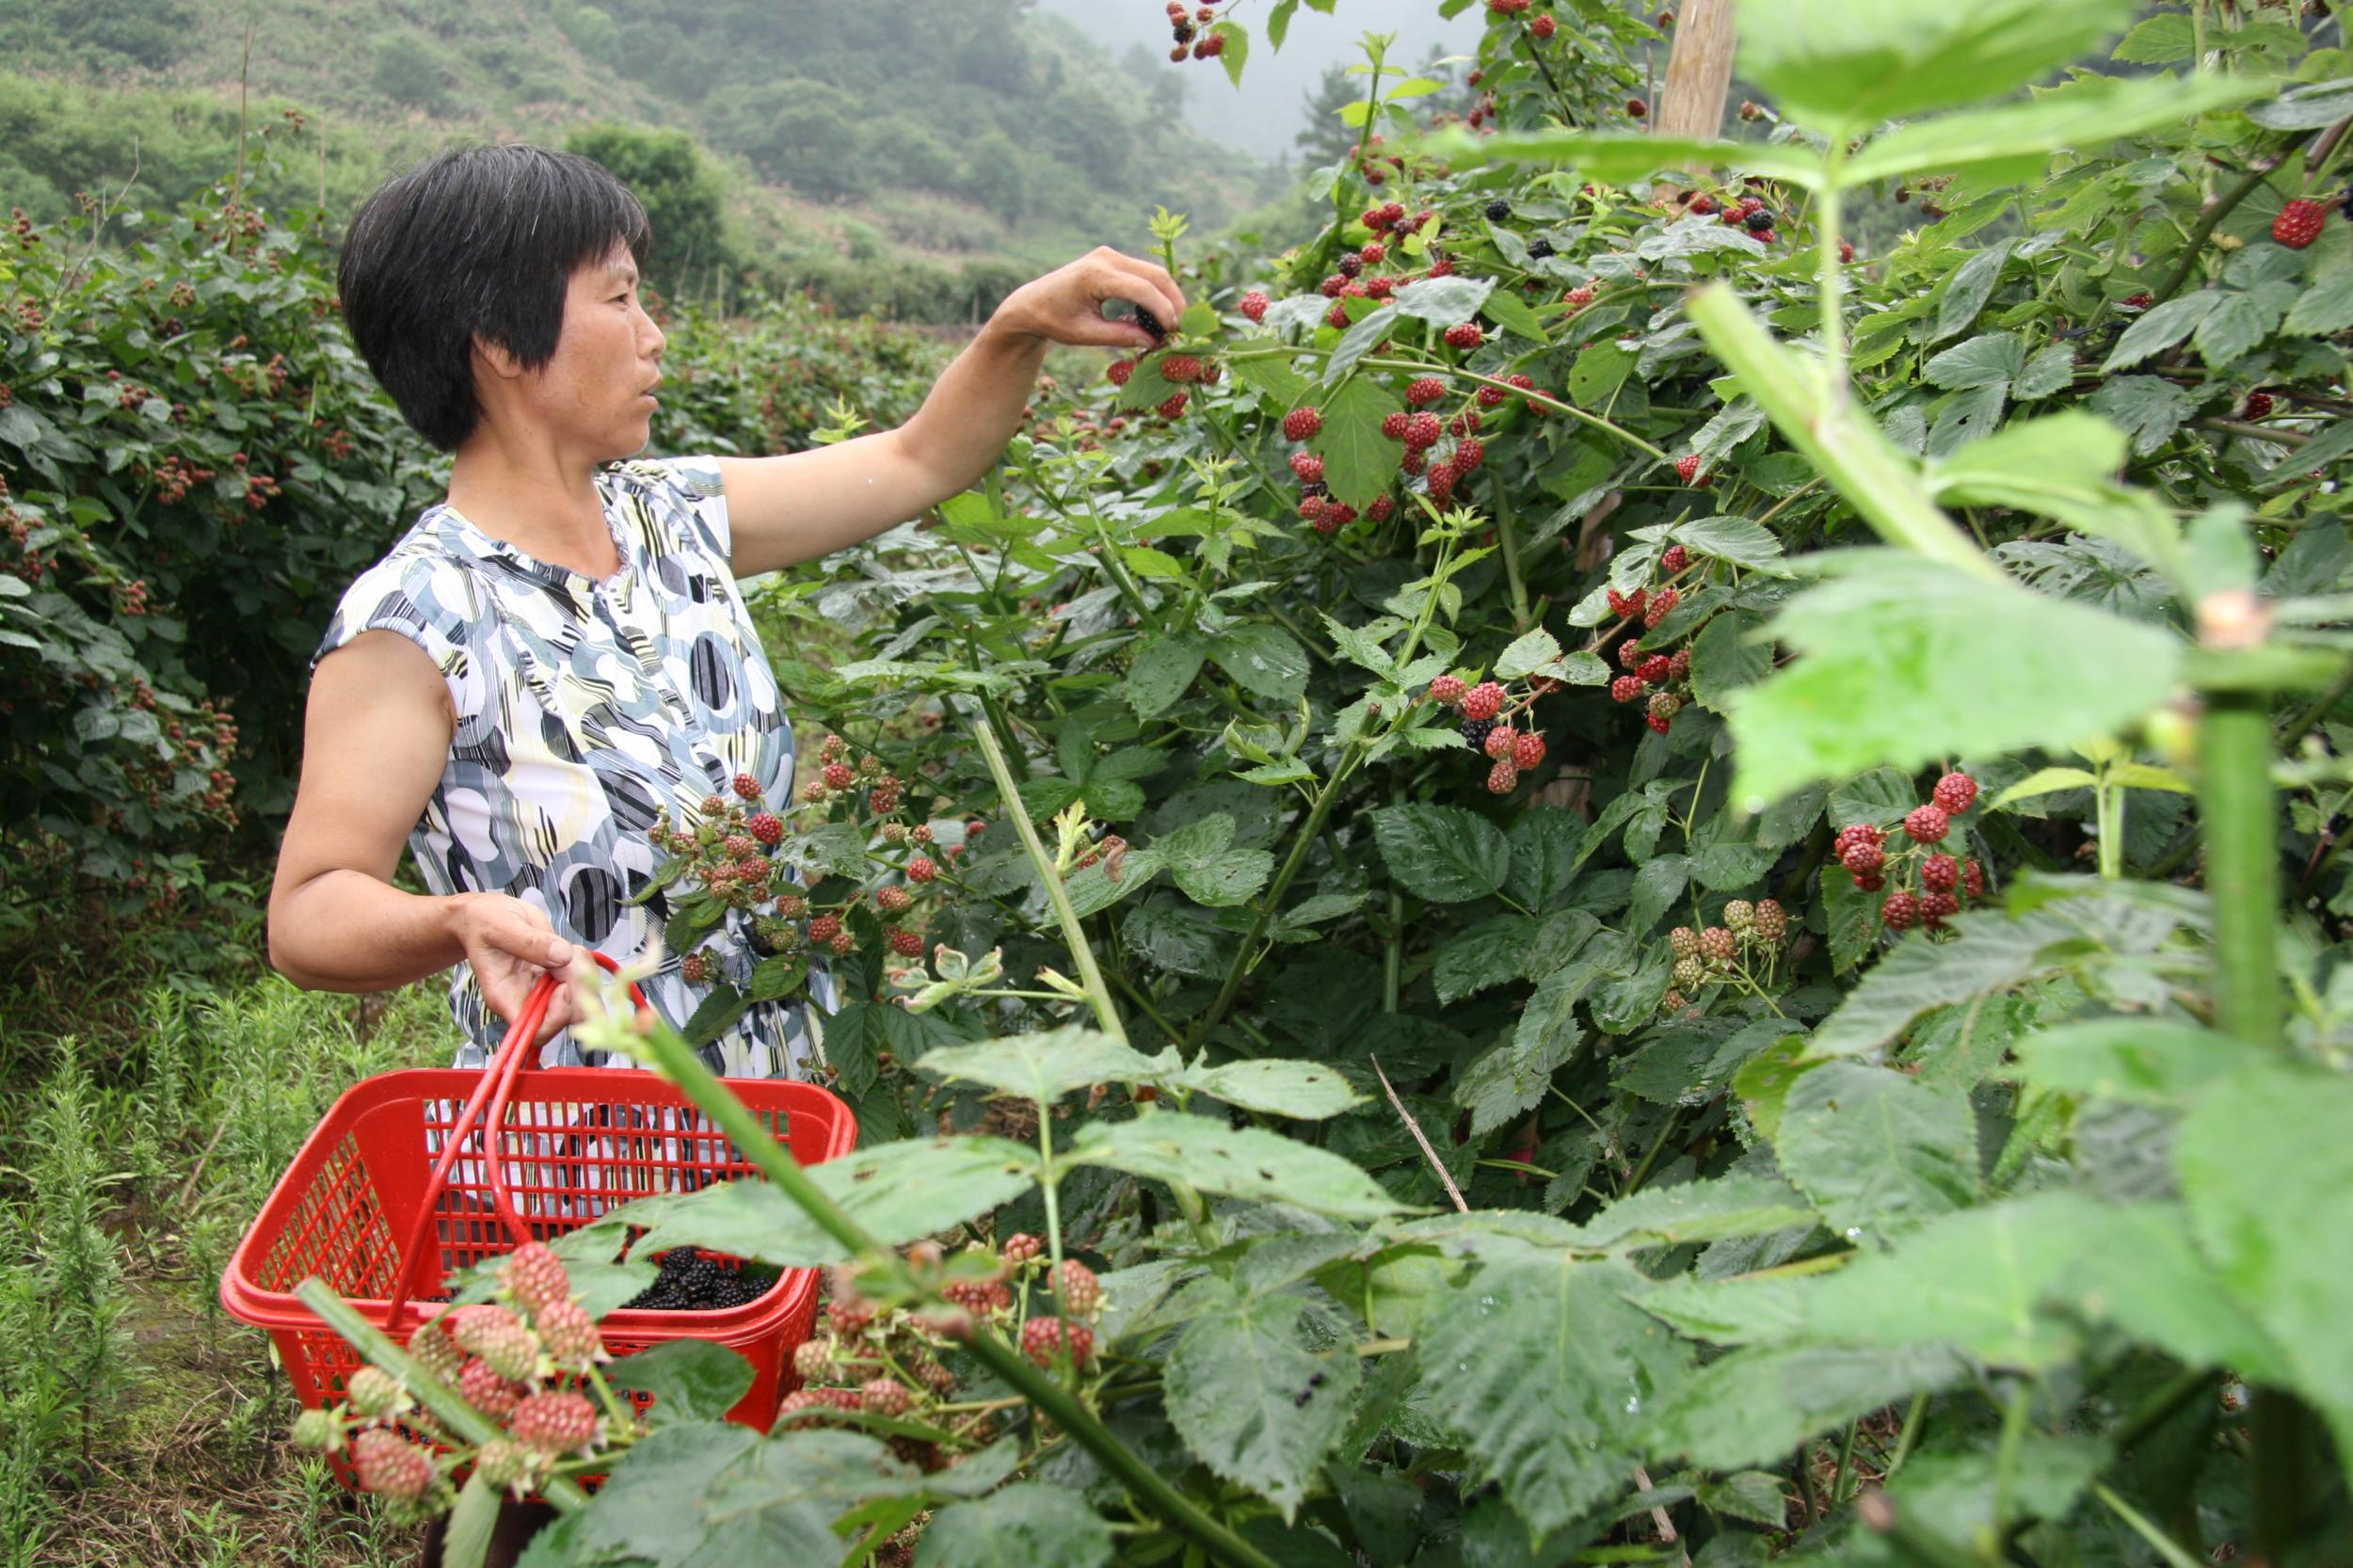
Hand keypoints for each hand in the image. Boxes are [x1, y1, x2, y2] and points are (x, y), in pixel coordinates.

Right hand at [447, 892, 594, 1050]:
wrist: (488, 914)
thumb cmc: (484, 922)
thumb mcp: (501, 927)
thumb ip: (530, 942)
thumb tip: (562, 955)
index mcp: (505, 998)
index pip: (537, 1030)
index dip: (559, 1016)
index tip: (564, 986)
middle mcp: (527, 1000)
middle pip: (565, 1020)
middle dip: (581, 994)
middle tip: (577, 962)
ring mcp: (544, 990)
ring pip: (581, 1001)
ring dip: (587, 977)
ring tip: (572, 950)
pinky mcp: (557, 976)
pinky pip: (583, 982)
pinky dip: (587, 967)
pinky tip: (573, 949)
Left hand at [991, 246, 1187, 352]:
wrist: (1033, 302)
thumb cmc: (1054, 321)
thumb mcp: (1085, 335)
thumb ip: (1120, 337)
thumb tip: (1155, 342)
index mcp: (1095, 276)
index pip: (1142, 289)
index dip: (1163, 311)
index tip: (1173, 333)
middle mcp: (1106, 259)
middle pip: (1156, 276)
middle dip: (1174, 302)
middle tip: (1182, 330)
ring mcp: (1110, 255)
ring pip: (1154, 273)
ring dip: (1168, 297)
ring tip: (1172, 325)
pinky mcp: (1113, 259)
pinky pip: (1144, 273)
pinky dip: (1156, 292)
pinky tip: (1157, 315)